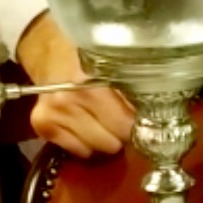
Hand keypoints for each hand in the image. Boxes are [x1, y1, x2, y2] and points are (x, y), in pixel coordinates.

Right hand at [16, 13, 134, 156]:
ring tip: (101, 118)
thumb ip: (136, 87)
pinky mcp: (42, 124)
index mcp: (91, 82)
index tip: (142, 118)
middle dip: (121, 132)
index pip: (127, 123)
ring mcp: (53, 113)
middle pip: (113, 141)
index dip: (139, 122)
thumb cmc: (91, 58)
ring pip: (96, 149)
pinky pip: (79, 151)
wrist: (54, 51)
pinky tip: (84, 123)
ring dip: (104, 138)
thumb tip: (160, 115)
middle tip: (120, 116)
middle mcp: (68, 98)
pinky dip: (85, 143)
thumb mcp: (117, 63)